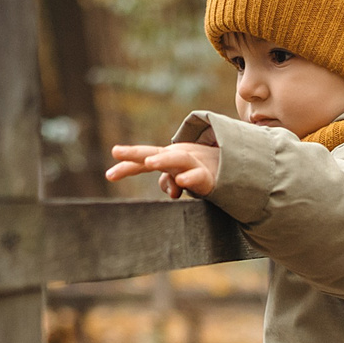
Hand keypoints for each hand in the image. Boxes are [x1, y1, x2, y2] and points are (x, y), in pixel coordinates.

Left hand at [106, 141, 221, 198]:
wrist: (234, 168)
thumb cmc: (201, 171)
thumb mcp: (181, 177)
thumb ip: (169, 183)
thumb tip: (172, 191)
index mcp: (168, 159)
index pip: (144, 161)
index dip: (126, 166)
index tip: (109, 175)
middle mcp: (179, 158)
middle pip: (154, 153)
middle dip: (136, 153)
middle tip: (116, 151)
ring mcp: (194, 165)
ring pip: (177, 159)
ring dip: (163, 160)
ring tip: (149, 162)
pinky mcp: (208, 177)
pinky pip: (198, 177)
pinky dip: (190, 178)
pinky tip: (182, 181)